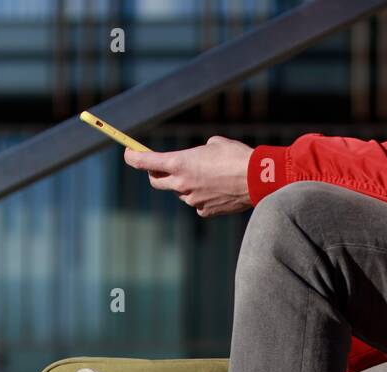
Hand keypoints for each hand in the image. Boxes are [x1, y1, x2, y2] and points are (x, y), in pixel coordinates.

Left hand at [123, 136, 253, 217]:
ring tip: (208, 175)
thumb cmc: (236, 156)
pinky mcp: (204, 211)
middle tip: (160, 166)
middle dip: (155, 173)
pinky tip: (217, 190)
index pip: (144, 162)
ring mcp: (192, 200)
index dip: (132, 157)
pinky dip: (201, 196)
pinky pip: (196, 203)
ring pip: (180, 192)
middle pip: (156, 181)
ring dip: (185, 184)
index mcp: (179, 163)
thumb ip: (198, 152)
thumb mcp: (214, 144)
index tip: (128, 153)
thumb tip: (199, 158)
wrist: (257, 179)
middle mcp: (181, 183)